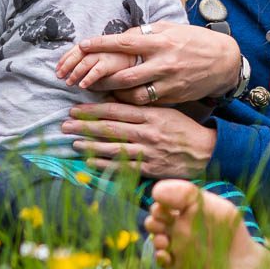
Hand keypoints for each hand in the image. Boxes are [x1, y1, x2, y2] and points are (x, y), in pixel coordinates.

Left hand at [57, 22, 240, 105]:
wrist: (224, 61)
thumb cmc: (194, 42)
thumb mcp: (171, 29)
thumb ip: (147, 33)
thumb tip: (121, 35)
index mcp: (161, 42)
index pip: (125, 43)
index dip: (101, 44)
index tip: (82, 45)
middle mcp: (163, 63)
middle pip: (123, 75)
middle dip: (99, 79)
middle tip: (80, 81)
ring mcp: (169, 83)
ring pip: (133, 95)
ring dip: (111, 97)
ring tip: (96, 94)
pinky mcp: (174, 98)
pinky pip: (146, 104)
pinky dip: (130, 105)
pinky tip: (117, 104)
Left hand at [60, 102, 218, 179]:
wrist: (205, 150)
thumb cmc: (182, 128)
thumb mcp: (165, 110)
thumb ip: (141, 107)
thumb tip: (113, 100)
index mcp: (151, 114)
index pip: (115, 110)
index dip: (92, 110)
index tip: (74, 110)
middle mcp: (147, 132)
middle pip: (110, 128)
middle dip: (84, 127)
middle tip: (64, 126)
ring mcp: (149, 151)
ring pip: (113, 148)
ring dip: (90, 146)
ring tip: (72, 144)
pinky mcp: (151, 168)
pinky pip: (123, 167)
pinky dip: (105, 165)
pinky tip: (90, 163)